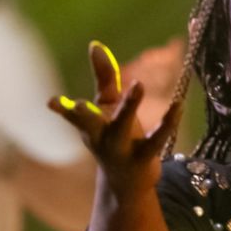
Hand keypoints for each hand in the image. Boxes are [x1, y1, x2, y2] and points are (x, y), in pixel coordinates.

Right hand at [49, 41, 182, 197]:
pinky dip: (168, 121)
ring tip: (138, 83)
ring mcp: (121, 149)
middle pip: (90, 124)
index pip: (74, 116)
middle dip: (83, 114)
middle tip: (78, 105)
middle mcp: (101, 138)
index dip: (63, 108)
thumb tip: (95, 44)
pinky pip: (157, 138)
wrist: (126, 185)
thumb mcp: (107, 107)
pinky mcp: (144, 157)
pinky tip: (178, 105)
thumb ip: (104, 76)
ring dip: (129, 106)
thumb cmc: (114, 137)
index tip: (51, 102)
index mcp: (89, 126)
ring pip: (123, 127)